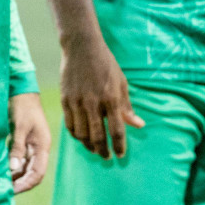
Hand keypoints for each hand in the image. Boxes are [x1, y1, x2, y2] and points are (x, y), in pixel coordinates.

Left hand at [8, 92, 50, 192]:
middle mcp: (39, 149)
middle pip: (32, 173)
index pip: (38, 173)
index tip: (12, 190)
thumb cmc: (22, 106)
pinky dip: (11, 167)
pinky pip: (19, 160)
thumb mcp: (19, 126)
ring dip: (15, 176)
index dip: (26, 184)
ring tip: (0, 183)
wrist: (20, 91)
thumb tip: (14, 169)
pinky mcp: (22, 142)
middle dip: (20, 183)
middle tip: (4, 190)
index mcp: (43, 146)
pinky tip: (1, 171)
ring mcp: (31, 146)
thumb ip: (17, 147)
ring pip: (25, 168)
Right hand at [60, 35, 144, 158]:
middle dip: (103, 151)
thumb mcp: (121, 83)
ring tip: (94, 149)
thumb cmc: (105, 64)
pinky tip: (82, 137)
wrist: (82, 47)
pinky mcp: (65, 100)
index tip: (120, 155)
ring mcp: (77, 102)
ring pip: (82, 134)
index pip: (117, 131)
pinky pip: (70, 125)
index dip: (119, 146)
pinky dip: (76, 135)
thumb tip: (139, 125)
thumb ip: (128, 107)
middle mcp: (93, 103)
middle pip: (98, 137)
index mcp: (111, 98)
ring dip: (89, 146)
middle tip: (107, 157)